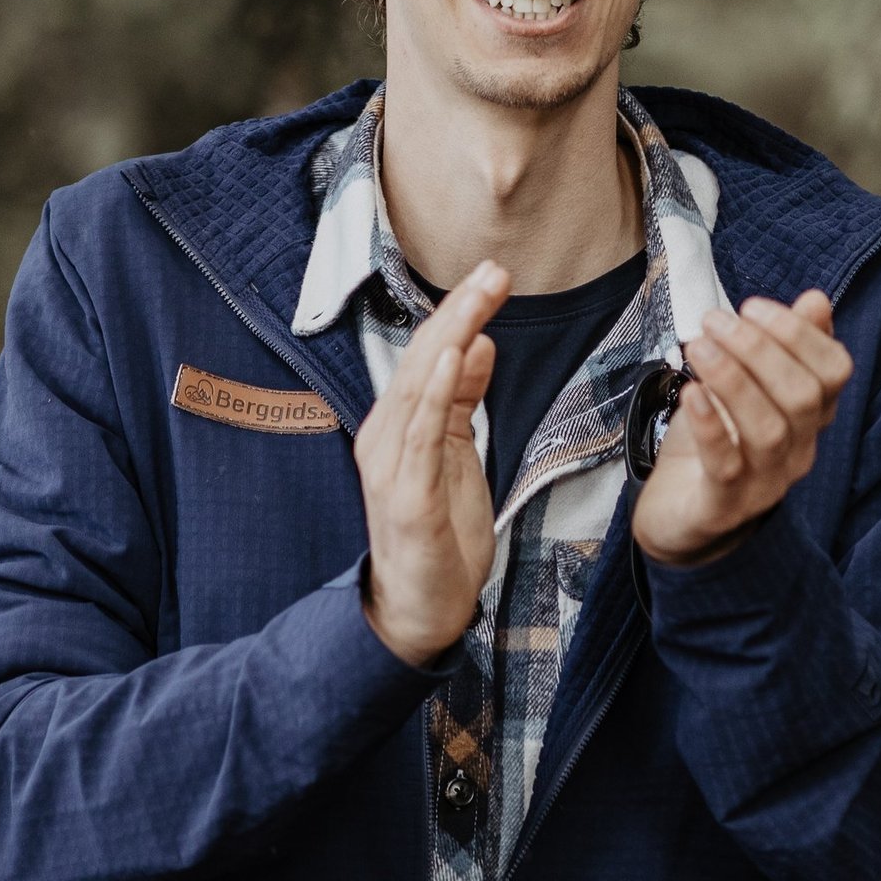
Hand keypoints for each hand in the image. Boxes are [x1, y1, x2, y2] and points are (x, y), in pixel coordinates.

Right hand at [356, 261, 506, 664]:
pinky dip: (436, 393)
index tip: (492, 277)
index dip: (459, 313)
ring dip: (452, 336)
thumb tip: (479, 342)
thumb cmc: (438, 536)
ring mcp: (392, 466)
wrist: (419, 610)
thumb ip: (462, 400)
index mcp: (397, 426)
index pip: (428, 357)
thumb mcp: (457, 455)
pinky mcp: (407, 497)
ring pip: (419, 386)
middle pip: (422, 360)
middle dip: (459, 312)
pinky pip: (421, 435)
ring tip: (480, 298)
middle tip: (494, 271)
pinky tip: (456, 359)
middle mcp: (385, 437)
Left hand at [633, 290, 854, 566]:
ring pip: (769, 430)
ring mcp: (765, 482)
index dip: (798, 334)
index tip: (752, 306)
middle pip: (802, 397)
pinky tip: (691, 393)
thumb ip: (781, 346)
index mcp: (810, 417)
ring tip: (697, 346)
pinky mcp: (723, 506)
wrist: (678, 515)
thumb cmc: (714, 441)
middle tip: (714, 322)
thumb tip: (818, 300)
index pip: (834, 372)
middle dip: (758, 349)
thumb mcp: (745, 386)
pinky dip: (711, 425)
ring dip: (733, 380)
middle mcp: (799, 450)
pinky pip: (727, 466)